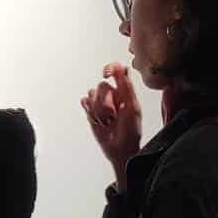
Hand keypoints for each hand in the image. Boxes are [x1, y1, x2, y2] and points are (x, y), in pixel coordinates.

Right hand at [81, 62, 142, 187]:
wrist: (120, 150)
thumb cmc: (131, 131)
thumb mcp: (132, 108)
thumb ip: (127, 87)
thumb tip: (125, 68)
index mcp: (125, 91)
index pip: (116, 69)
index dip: (110, 68)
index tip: (106, 74)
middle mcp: (112, 94)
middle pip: (102, 85)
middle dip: (105, 102)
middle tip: (113, 116)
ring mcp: (101, 101)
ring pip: (91, 93)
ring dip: (98, 110)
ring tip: (107, 121)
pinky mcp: (91, 110)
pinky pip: (85, 102)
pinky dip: (90, 112)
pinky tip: (98, 121)